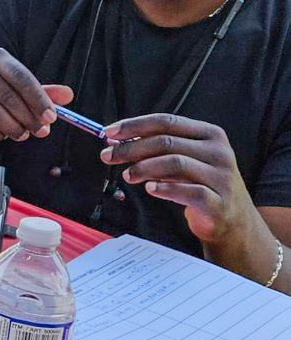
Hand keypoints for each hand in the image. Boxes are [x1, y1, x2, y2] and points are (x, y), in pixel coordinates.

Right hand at [0, 47, 73, 143]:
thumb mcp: (14, 88)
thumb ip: (39, 91)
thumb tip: (68, 95)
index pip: (19, 75)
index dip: (38, 98)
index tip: (51, 118)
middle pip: (5, 94)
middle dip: (27, 117)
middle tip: (40, 132)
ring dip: (11, 127)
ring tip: (21, 135)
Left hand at [101, 113, 266, 250]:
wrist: (232, 218)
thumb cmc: (200, 184)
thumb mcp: (182, 161)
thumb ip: (155, 149)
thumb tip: (115, 140)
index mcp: (209, 134)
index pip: (166, 122)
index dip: (135, 125)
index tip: (108, 132)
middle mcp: (218, 152)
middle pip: (166, 142)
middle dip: (131, 148)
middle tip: (108, 156)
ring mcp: (221, 177)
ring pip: (176, 163)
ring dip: (144, 168)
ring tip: (127, 175)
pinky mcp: (218, 202)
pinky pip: (189, 192)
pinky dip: (165, 189)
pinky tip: (150, 189)